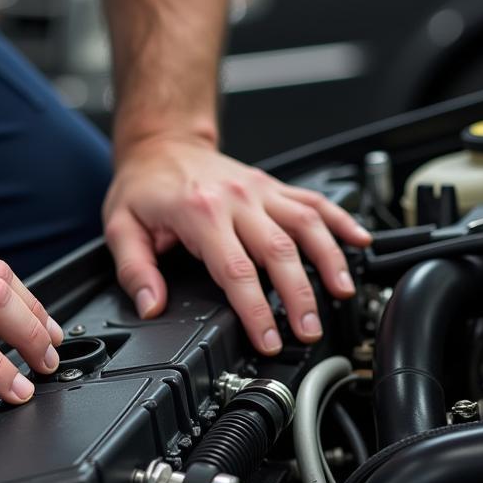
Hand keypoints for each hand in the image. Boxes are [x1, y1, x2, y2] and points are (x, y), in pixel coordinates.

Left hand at [103, 136, 371, 353]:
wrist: (160, 143)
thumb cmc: (144, 186)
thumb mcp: (122, 227)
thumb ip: (136, 270)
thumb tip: (151, 306)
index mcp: (201, 213)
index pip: (236, 271)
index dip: (256, 311)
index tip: (268, 339)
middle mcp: (237, 199)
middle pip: (280, 252)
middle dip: (300, 297)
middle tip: (309, 331)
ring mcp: (260, 190)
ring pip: (307, 224)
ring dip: (330, 260)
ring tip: (342, 294)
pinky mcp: (272, 185)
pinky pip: (314, 200)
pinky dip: (341, 219)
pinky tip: (360, 241)